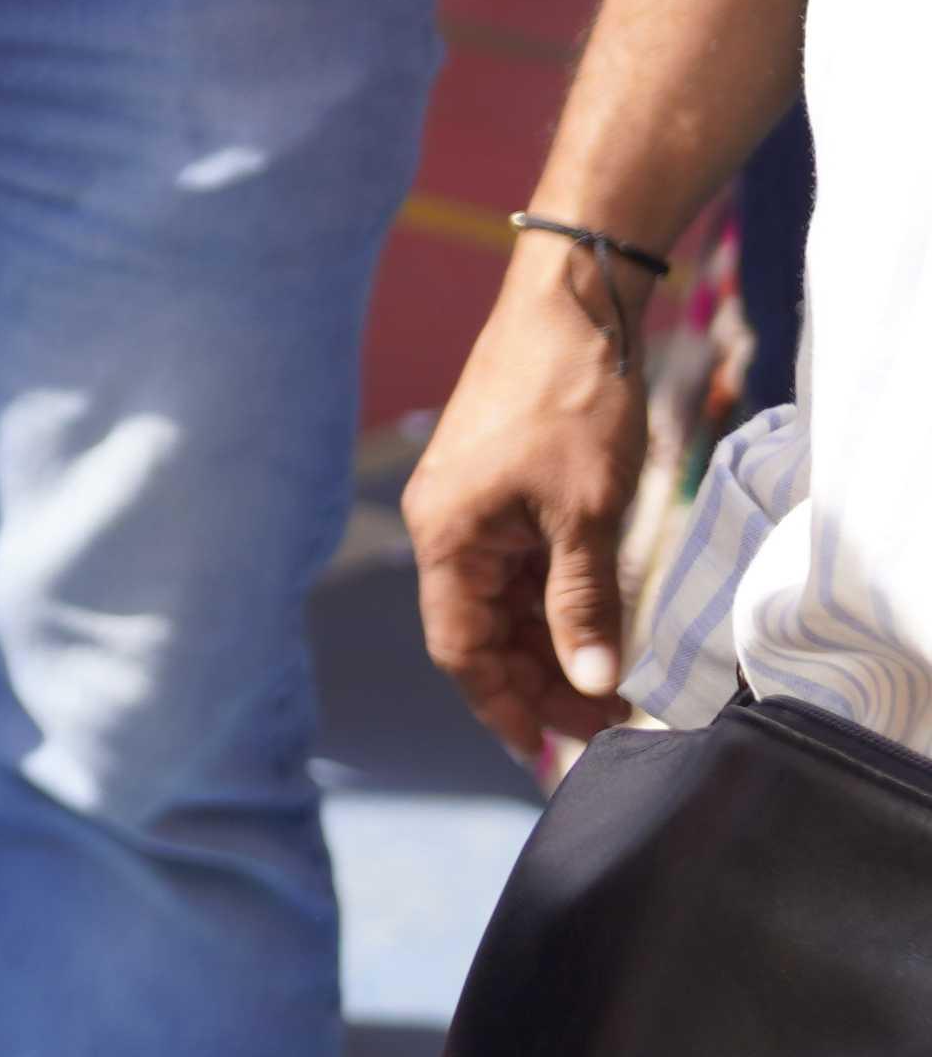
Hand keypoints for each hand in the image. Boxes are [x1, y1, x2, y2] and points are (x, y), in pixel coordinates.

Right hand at [410, 238, 651, 757]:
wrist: (573, 306)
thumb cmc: (572, 401)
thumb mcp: (589, 513)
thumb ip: (584, 603)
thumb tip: (594, 684)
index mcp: (446, 536)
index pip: (461, 649)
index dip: (503, 704)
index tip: (551, 750)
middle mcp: (445, 526)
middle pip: (480, 630)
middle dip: (536, 682)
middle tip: (607, 725)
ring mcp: (471, 505)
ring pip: (501, 600)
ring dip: (548, 644)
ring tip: (612, 684)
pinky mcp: (499, 486)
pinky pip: (518, 565)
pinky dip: (554, 602)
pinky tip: (599, 622)